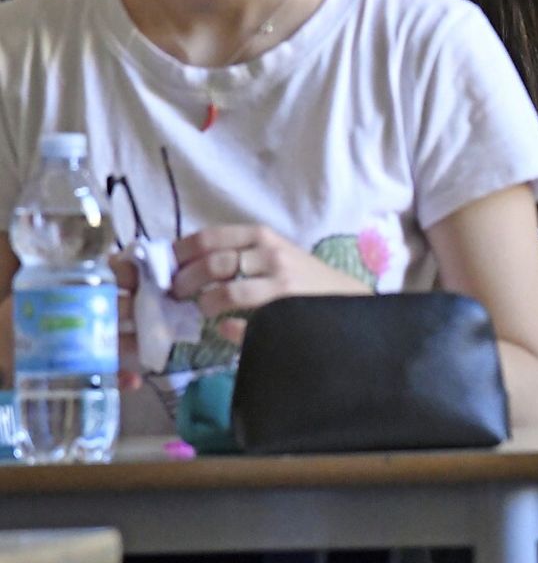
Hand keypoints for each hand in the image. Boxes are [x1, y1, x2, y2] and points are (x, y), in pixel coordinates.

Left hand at [171, 224, 370, 340]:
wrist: (347, 297)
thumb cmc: (303, 278)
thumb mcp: (274, 255)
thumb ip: (238, 256)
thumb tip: (186, 270)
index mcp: (261, 235)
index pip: (209, 238)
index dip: (180, 253)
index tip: (165, 268)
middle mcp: (269, 252)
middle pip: (212, 262)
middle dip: (185, 281)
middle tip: (175, 296)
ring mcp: (279, 279)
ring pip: (226, 288)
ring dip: (204, 303)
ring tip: (199, 311)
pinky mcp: (286, 306)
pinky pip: (245, 315)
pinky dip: (228, 323)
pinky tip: (224, 327)